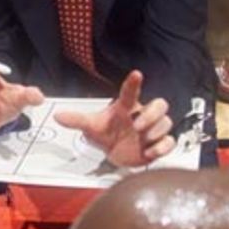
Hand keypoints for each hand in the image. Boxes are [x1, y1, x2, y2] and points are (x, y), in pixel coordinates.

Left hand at [54, 70, 173, 167]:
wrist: (116, 155)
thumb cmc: (108, 135)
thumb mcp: (92, 127)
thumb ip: (76, 120)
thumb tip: (58, 116)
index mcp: (126, 108)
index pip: (131, 92)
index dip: (134, 83)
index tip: (136, 73)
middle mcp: (142, 116)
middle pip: (160, 104)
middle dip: (152, 114)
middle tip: (137, 126)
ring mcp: (152, 131)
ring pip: (166, 122)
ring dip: (156, 131)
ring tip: (143, 140)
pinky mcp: (158, 145)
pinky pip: (170, 142)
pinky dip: (162, 147)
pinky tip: (150, 152)